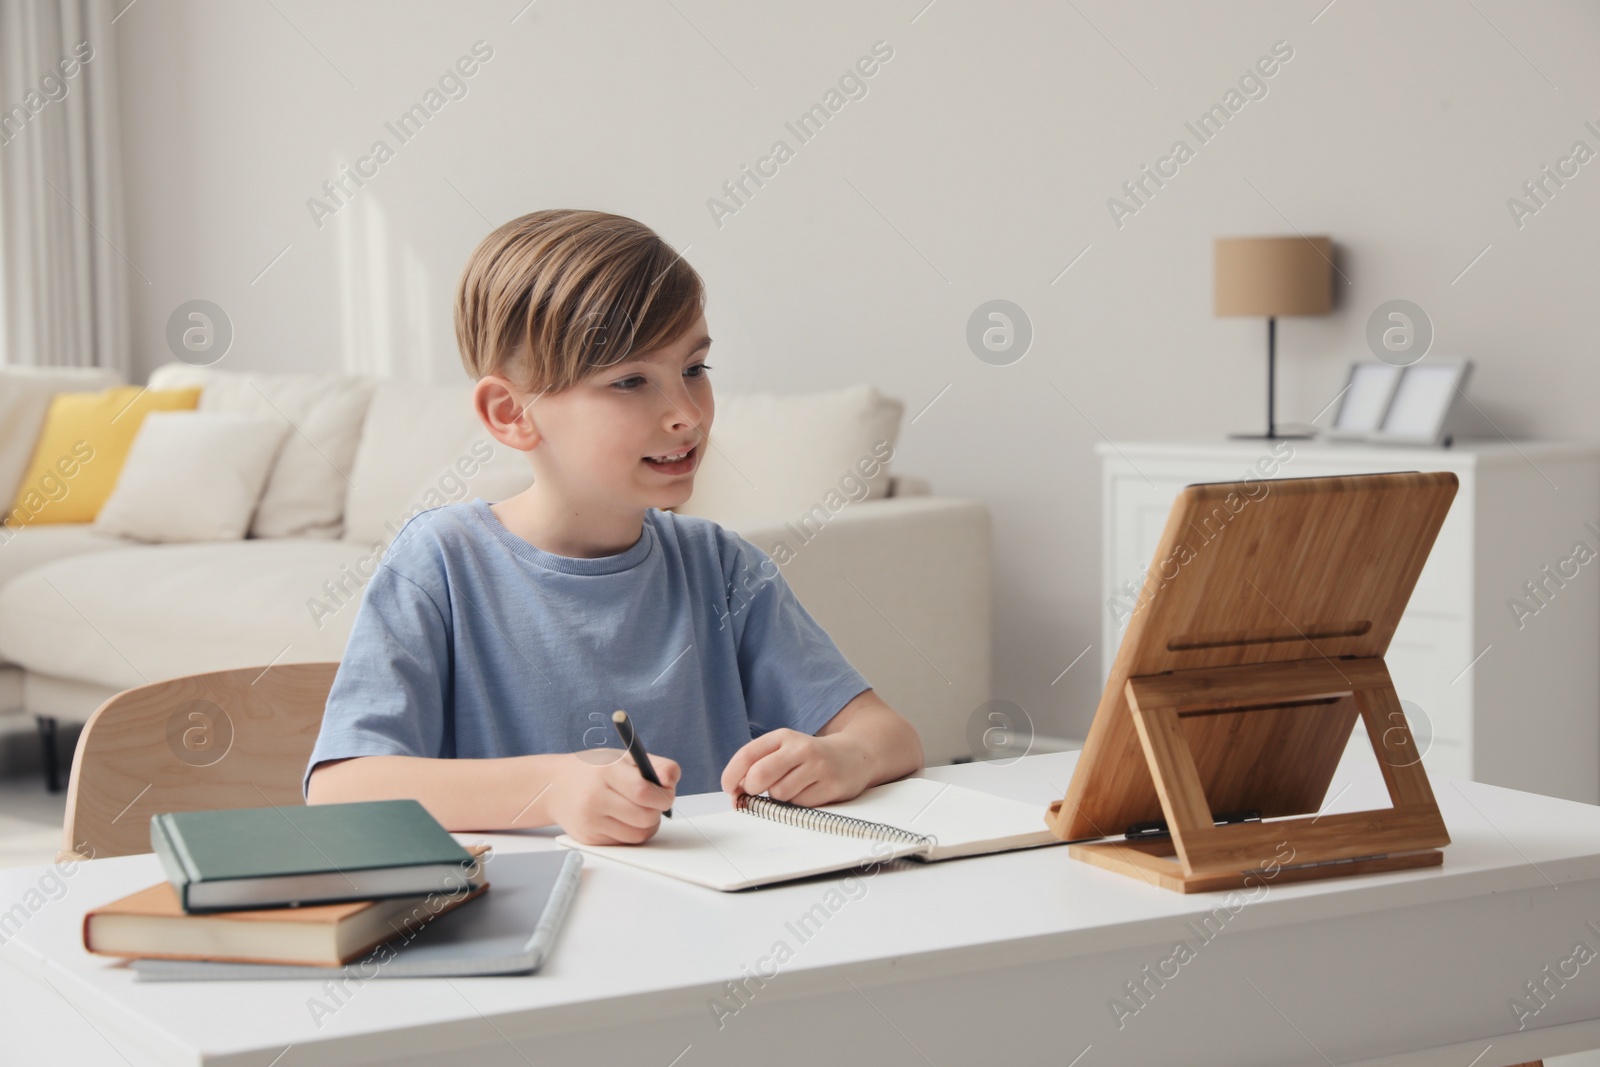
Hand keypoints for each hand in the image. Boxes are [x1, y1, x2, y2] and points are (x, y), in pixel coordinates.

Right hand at [547, 751, 679, 844]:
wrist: (555, 786)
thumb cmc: (594, 769)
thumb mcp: (623, 758)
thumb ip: (655, 765)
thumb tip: (671, 781)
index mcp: (605, 772)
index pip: (644, 792)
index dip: (663, 795)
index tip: (666, 792)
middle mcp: (594, 798)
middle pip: (645, 817)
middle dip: (657, 811)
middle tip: (653, 801)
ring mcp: (590, 822)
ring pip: (638, 835)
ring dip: (647, 824)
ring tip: (639, 809)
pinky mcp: (589, 839)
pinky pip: (625, 842)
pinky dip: (631, 832)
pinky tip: (623, 818)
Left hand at [720, 729, 871, 807]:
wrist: (856, 755)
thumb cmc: (811, 757)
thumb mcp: (785, 751)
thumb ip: (759, 765)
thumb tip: (734, 792)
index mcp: (783, 736)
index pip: (747, 755)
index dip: (731, 775)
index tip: (728, 788)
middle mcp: (800, 748)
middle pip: (759, 776)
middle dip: (751, 790)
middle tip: (756, 792)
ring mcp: (818, 766)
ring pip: (779, 794)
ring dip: (779, 798)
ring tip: (793, 787)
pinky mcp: (831, 785)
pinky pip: (800, 805)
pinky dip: (798, 804)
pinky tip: (809, 792)